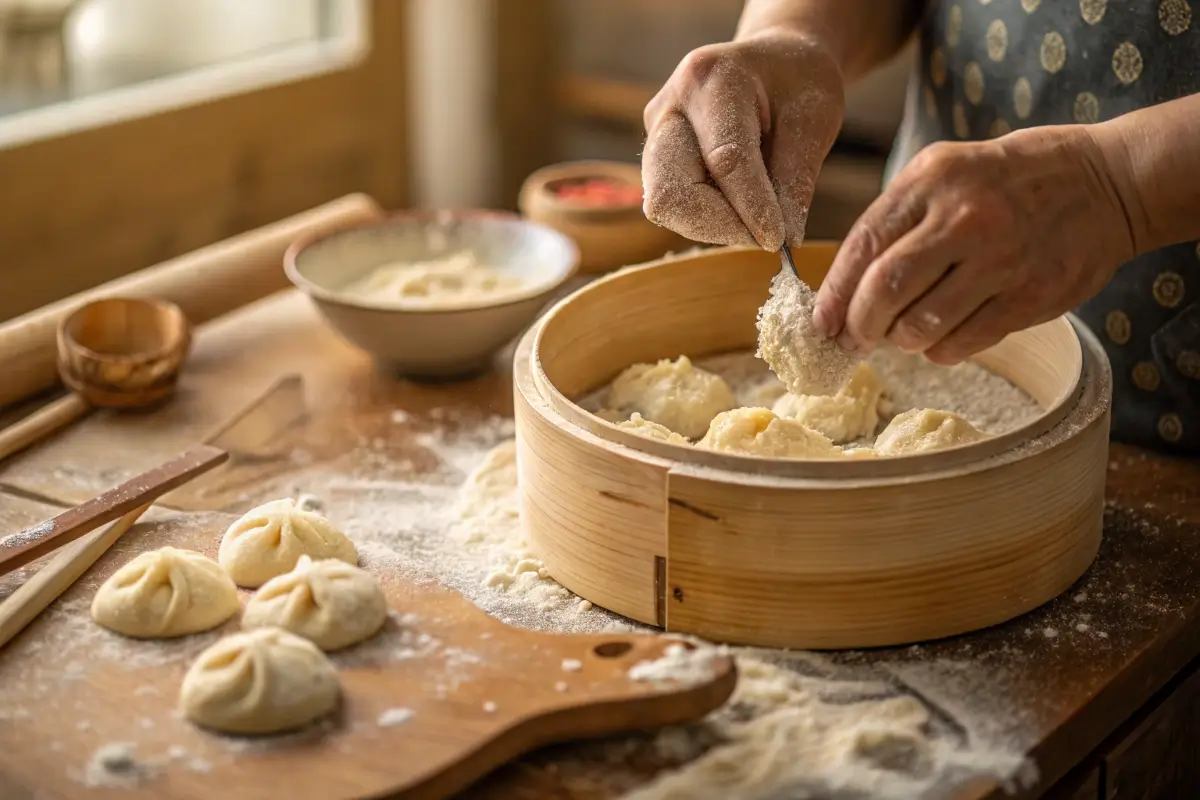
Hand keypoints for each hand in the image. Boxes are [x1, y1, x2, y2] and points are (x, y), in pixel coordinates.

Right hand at [641, 32, 844, 250]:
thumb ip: (796, 179)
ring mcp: (656, 130)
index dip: (751, 207)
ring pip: (664, 204)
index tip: (778, 240)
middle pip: (670, 191)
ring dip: (712, 225)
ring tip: (756, 215)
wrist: (772, 57)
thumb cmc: (797, 81)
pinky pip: (672, 203)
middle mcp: (671, 104)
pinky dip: (706, 217)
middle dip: (718, 225)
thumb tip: (784, 240)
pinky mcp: (654, 154)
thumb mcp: (814, 119)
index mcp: (716, 79)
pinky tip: (738, 205)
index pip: (726, 160)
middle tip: (765, 235)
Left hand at [811, 127, 1136, 363]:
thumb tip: (844, 289)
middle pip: (885, 290)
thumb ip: (896, 220)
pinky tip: (941, 337)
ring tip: (903, 334)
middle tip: (855, 339)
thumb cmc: (1008, 181)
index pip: (864, 245)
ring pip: (920, 324)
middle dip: (859, 326)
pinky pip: (962, 342)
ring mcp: (1000, 259)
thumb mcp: (945, 173)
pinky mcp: (1030, 297)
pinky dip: (939, 350)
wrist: (1105, 183)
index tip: (822, 322)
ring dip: (900, 340)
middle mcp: (963, 218)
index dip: (835, 292)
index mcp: (932, 180)